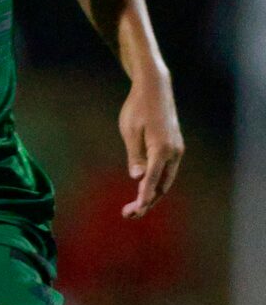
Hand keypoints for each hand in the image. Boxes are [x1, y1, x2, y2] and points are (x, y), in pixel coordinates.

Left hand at [118, 72, 185, 217]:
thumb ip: (135, 155)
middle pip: (162, 184)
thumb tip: (138, 178)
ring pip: (166, 180)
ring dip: (152, 195)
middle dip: (147, 202)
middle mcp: (174, 151)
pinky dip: (156, 184)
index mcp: (162, 148)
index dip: (144, 196)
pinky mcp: (173, 147)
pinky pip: (166, 171)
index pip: (153, 178)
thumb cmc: (138, 108)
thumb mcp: (130, 131)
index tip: (136, 210)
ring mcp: (176, 150)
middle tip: (128, 215)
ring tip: (133, 209)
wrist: (155, 90)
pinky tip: (144, 192)